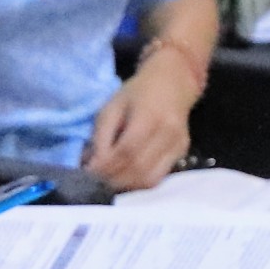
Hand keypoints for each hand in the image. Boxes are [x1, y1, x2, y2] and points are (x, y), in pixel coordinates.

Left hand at [82, 51, 200, 187]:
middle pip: (138, 169)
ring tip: (107, 183)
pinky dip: (138, 183)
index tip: (86, 173)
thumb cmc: (137, 93)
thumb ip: (101, 137)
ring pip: (150, 179)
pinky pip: (158, 177)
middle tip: (93, 182)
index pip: (126, 151)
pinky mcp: (183, 153)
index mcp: (150, 117)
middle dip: (112, 180)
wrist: (173, 82)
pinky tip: (124, 178)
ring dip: (125, 186)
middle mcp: (169, 133)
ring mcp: (178, 145)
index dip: (105, 167)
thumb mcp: (111, 107)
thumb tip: (90, 165)